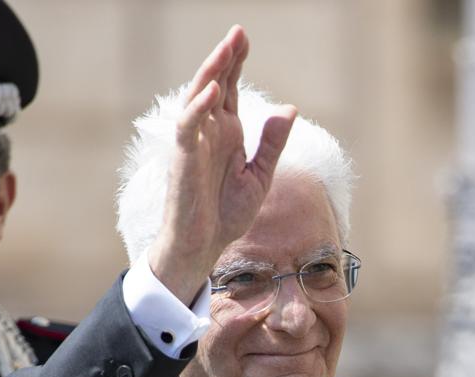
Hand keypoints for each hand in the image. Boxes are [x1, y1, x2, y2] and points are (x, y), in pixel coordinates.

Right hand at [148, 26, 296, 303]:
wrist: (206, 245)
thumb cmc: (227, 213)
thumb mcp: (260, 175)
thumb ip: (273, 143)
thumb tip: (290, 109)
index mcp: (228, 133)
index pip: (229, 88)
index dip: (235, 63)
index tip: (244, 38)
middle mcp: (209, 132)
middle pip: (214, 85)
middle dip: (225, 58)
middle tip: (238, 33)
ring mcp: (194, 143)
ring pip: (197, 98)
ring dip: (210, 73)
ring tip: (226, 49)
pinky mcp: (184, 159)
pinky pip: (188, 127)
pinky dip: (198, 107)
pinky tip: (212, 91)